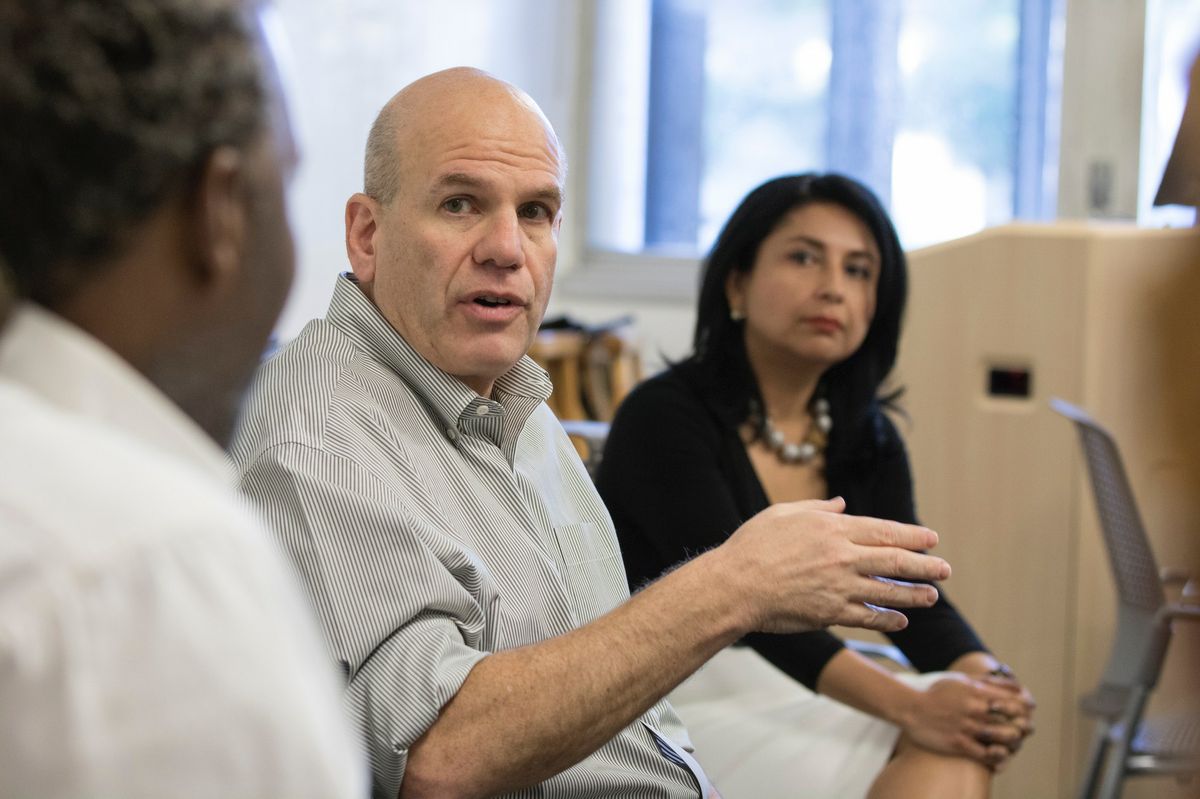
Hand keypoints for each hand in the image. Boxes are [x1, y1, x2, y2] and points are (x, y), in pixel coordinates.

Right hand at [714, 497, 949, 634]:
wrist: (734, 586)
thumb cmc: (753, 545)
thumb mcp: (783, 513)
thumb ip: (817, 508)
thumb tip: (842, 504)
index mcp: (832, 529)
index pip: (884, 530)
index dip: (912, 535)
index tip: (932, 538)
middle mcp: (841, 558)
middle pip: (894, 560)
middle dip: (924, 565)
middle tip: (945, 569)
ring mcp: (838, 588)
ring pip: (887, 591)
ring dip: (913, 594)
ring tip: (931, 596)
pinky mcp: (830, 614)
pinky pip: (867, 617)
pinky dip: (887, 619)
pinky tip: (900, 620)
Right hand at [948, 653, 1036, 766]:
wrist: (910, 708)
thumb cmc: (938, 693)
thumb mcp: (963, 680)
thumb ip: (989, 683)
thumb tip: (1016, 684)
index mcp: (977, 692)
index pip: (1015, 701)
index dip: (1026, 708)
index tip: (1027, 711)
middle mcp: (975, 710)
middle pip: (1014, 721)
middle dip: (1023, 726)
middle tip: (1023, 729)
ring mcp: (967, 727)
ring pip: (1004, 739)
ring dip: (1013, 742)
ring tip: (1011, 742)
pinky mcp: (958, 744)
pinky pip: (986, 755)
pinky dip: (997, 757)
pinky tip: (999, 756)